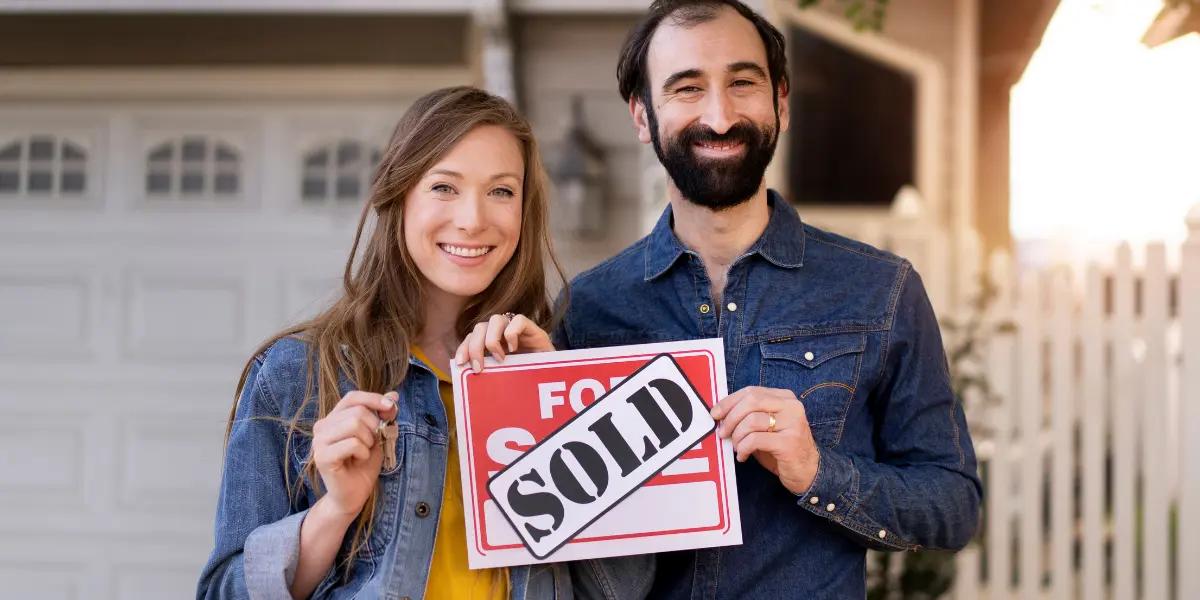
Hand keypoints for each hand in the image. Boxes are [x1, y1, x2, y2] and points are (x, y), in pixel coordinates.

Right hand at [311, 390, 397, 519]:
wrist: (353, 495)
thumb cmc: (363, 465)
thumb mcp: (377, 436)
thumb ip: (382, 416)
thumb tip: (394, 395)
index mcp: (333, 418)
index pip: (352, 397)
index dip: (374, 399)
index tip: (391, 407)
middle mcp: (321, 427)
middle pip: (357, 411)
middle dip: (373, 428)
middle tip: (370, 445)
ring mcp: (319, 442)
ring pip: (354, 424)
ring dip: (368, 441)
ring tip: (363, 453)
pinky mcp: (322, 457)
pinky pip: (352, 444)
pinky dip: (363, 453)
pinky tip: (358, 461)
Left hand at [455, 312, 554, 371]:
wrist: (553, 380)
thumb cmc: (525, 380)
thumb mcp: (501, 376)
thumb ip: (486, 372)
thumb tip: (463, 377)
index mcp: (493, 343)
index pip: (472, 337)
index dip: (464, 347)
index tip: (461, 363)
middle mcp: (503, 333)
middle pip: (480, 327)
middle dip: (475, 347)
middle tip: (479, 368)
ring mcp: (518, 329)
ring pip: (495, 319)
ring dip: (491, 340)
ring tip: (499, 359)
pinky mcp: (533, 329)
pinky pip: (518, 320)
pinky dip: (512, 334)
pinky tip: (513, 349)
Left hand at [710, 386, 820, 494]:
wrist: (808, 471)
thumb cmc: (781, 448)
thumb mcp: (766, 427)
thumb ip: (748, 415)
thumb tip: (720, 413)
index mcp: (785, 398)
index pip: (751, 391)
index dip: (729, 401)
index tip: (715, 413)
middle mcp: (791, 406)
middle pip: (751, 401)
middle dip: (731, 417)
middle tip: (722, 432)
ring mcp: (793, 423)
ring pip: (752, 420)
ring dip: (737, 436)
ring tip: (736, 447)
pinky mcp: (789, 443)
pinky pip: (756, 440)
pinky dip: (744, 448)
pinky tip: (743, 456)